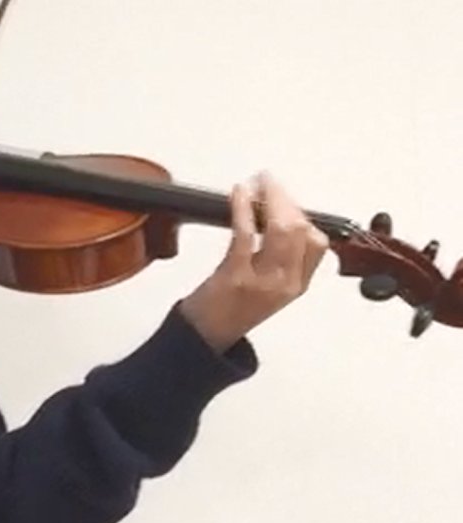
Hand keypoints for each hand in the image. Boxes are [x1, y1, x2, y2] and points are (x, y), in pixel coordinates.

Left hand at [178, 172, 329, 351]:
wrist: (204, 338)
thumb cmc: (231, 309)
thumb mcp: (268, 288)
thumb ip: (280, 260)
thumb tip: (277, 217)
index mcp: (297, 285)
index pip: (318, 242)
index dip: (303, 215)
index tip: (285, 201)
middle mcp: (286, 282)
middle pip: (301, 230)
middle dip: (286, 200)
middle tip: (269, 184)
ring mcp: (262, 280)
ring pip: (281, 229)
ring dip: (270, 199)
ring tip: (258, 185)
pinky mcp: (236, 275)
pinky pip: (246, 233)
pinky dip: (244, 207)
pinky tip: (240, 193)